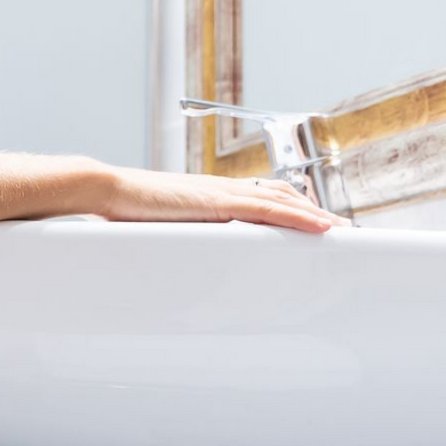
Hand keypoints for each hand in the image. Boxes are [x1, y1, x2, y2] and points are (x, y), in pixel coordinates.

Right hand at [89, 164, 345, 233]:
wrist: (106, 191)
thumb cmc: (123, 212)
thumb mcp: (160, 229)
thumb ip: (179, 238)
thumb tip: (181, 257)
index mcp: (209, 194)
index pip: (261, 194)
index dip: (289, 206)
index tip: (308, 220)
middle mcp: (222, 188)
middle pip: (281, 194)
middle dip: (311, 211)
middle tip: (337, 228)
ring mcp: (223, 193)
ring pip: (283, 201)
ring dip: (314, 215)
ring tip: (339, 230)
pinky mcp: (219, 203)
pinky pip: (269, 210)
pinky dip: (299, 218)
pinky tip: (319, 227)